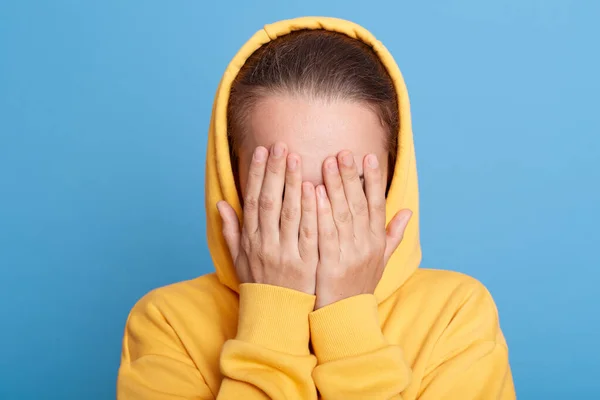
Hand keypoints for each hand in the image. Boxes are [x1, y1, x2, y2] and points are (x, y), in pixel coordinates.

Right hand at [217, 143, 318, 294]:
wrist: (276, 317)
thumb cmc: (259, 284)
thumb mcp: (239, 259)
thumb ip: (231, 230)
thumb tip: (221, 203)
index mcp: (250, 240)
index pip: (253, 201)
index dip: (257, 175)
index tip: (262, 152)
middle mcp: (266, 244)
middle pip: (270, 202)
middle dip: (276, 172)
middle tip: (282, 145)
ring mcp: (286, 253)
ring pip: (290, 213)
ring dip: (293, 184)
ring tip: (298, 158)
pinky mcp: (306, 263)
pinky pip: (309, 232)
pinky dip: (312, 210)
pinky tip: (315, 189)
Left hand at [314, 151, 411, 308]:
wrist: (345, 318)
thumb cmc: (359, 286)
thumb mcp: (380, 261)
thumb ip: (392, 235)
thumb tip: (407, 212)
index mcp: (376, 242)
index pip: (376, 205)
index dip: (373, 180)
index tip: (369, 157)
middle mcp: (366, 245)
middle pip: (358, 204)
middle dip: (351, 176)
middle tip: (344, 151)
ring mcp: (349, 254)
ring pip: (343, 213)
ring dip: (335, 186)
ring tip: (328, 162)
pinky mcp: (331, 264)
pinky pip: (326, 233)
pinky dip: (321, 210)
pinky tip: (314, 191)